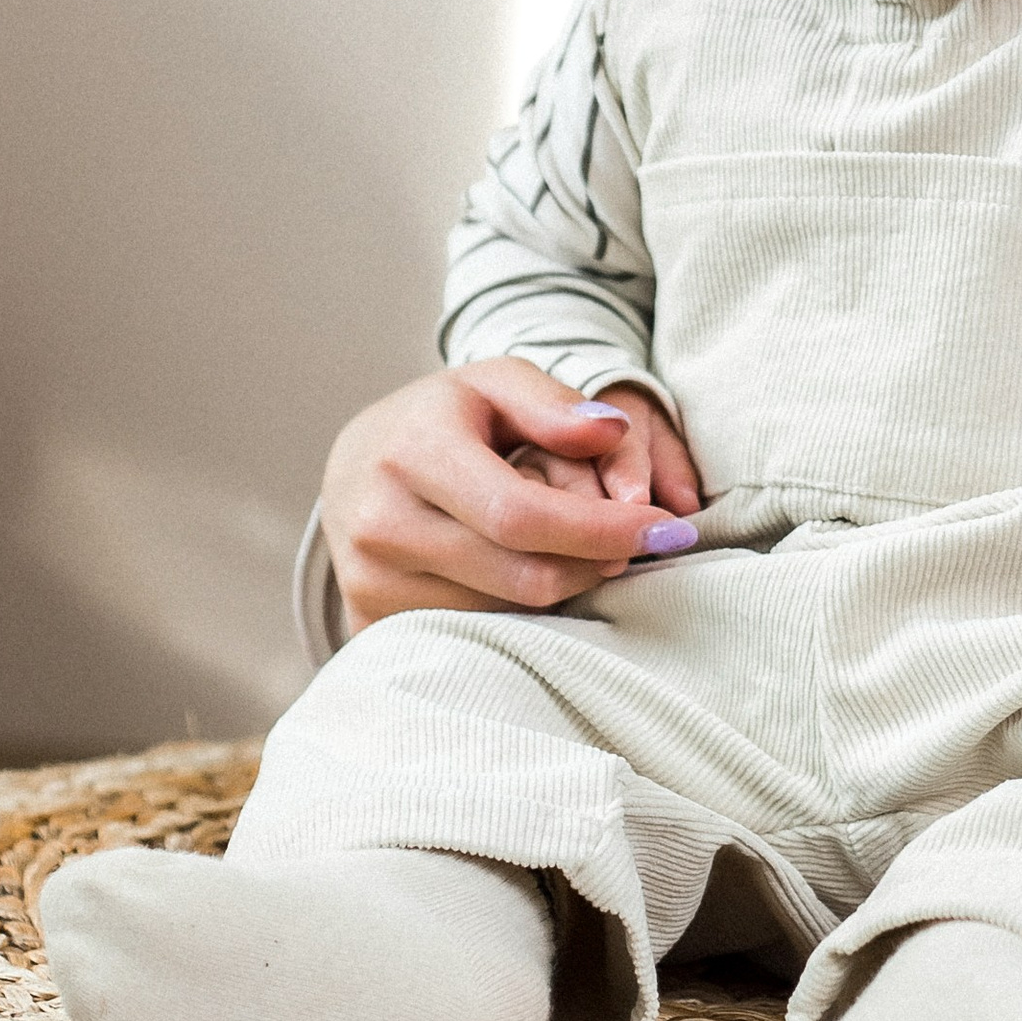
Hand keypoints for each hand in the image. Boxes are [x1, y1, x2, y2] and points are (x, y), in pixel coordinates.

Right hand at [321, 362, 701, 632]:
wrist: (355, 468)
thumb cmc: (442, 420)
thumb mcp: (495, 384)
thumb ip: (554, 404)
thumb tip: (610, 431)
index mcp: (412, 453)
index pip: (522, 515)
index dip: (603, 529)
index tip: (666, 529)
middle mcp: (380, 523)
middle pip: (522, 576)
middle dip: (596, 563)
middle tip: (635, 542)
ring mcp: (369, 582)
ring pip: (506, 614)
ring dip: (560, 586)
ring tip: (563, 543)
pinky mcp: (369, 622)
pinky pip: (474, 635)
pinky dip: (519, 613)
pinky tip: (525, 572)